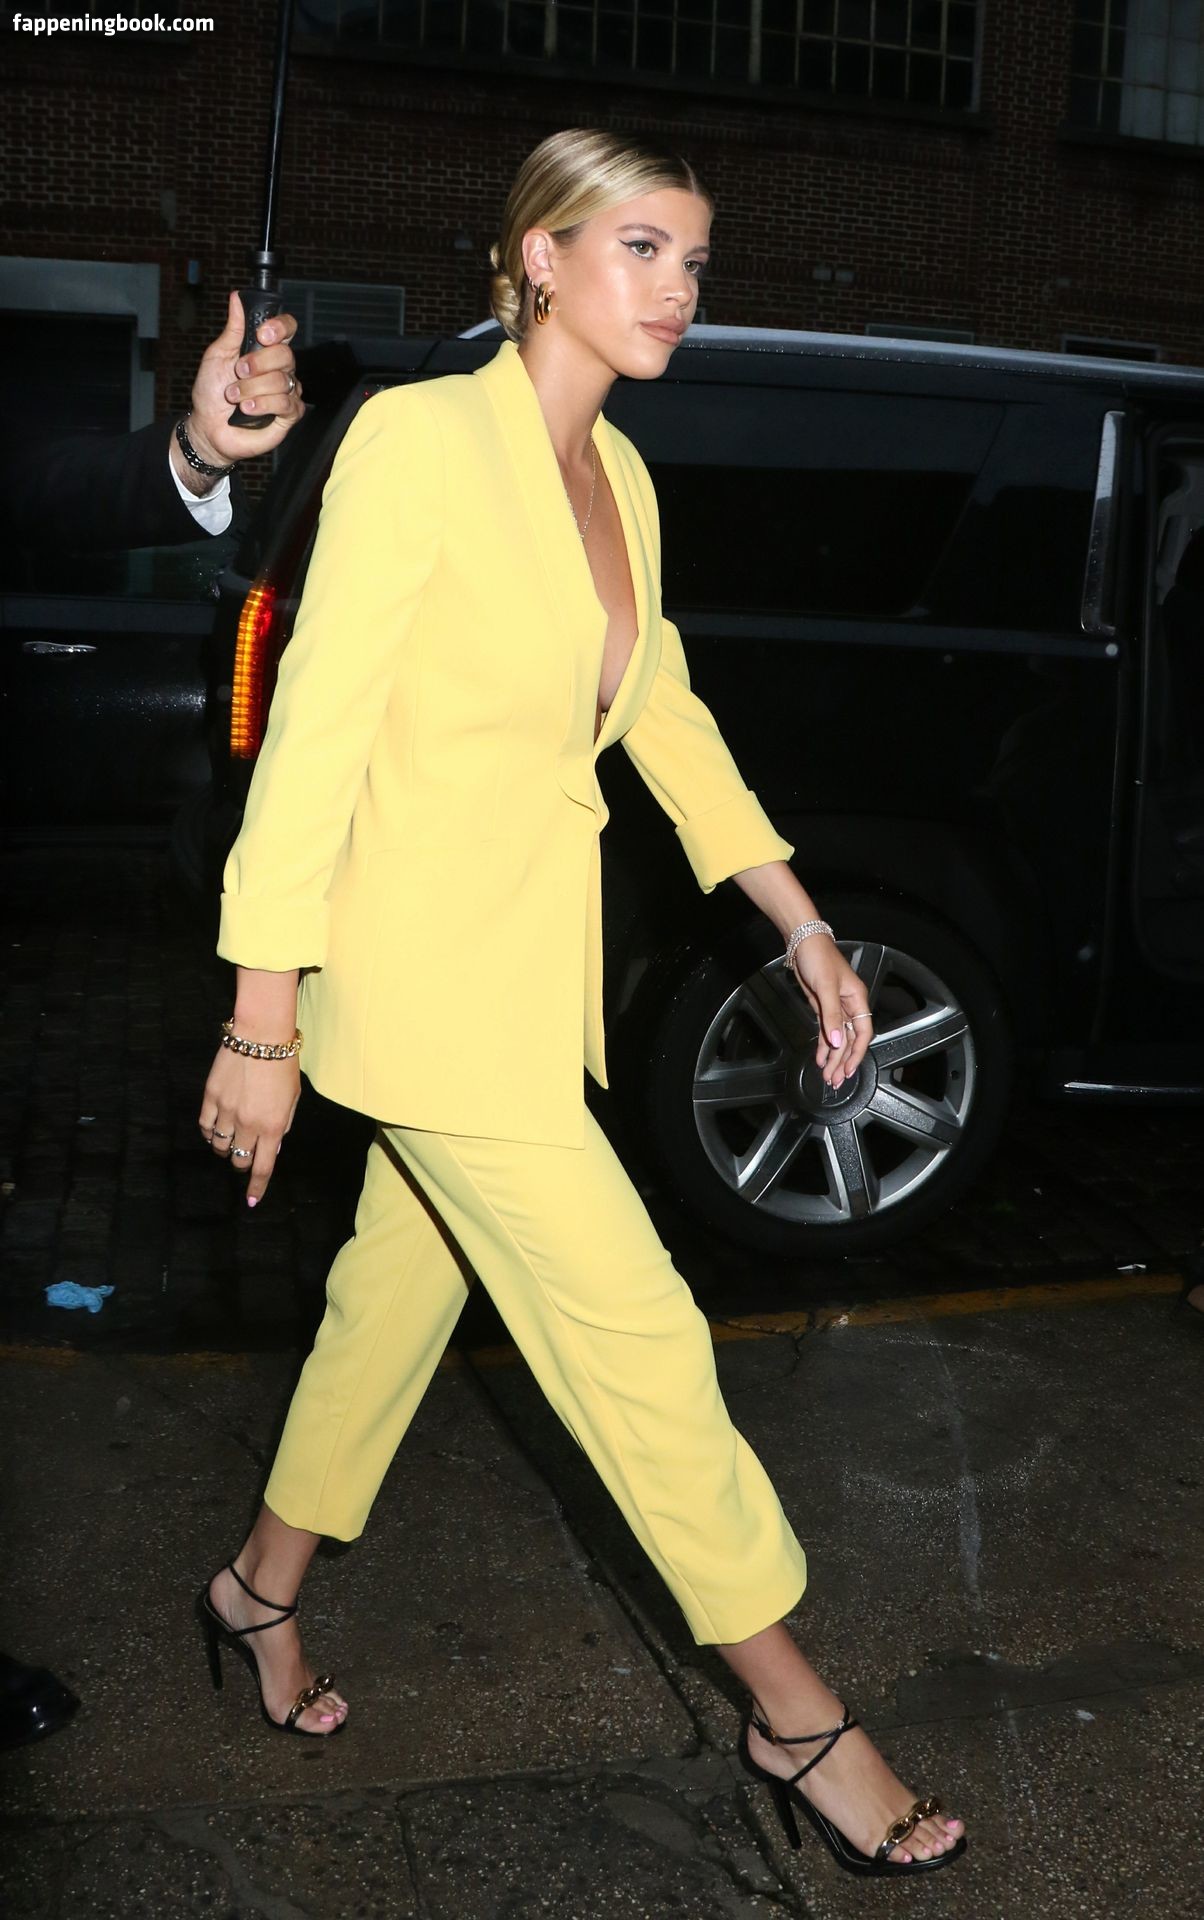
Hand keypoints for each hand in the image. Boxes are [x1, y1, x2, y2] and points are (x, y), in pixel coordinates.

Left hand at [186, 290, 303, 468]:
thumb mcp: (217, 355)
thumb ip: (233, 329)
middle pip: (285, 354)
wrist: (208, 427)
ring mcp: (287, 391)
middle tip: (238, 373)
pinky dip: (262, 404)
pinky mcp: (289, 414)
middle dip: (257, 364)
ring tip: (235, 398)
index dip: (279, 327)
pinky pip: (285, 402)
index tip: (261, 334)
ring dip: (251, 389)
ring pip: (281, 380)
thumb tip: (237, 298)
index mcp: (265, 350)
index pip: (287, 328)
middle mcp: (280, 369)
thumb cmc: (212, 393)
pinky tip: (247, 409)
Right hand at [198, 1045, 300, 1206]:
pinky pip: (205, 1126)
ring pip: (220, 1146)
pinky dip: (210, 1133)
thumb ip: (282, 1126)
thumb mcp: (292, 1099)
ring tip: (231, 1139)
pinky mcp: (210, 1097)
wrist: (262, 1035)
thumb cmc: (283, 1065)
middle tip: (245, 1154)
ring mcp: (226, 1112)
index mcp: (272, 1126)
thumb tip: (272, 1147)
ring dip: (226, 1149)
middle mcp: (248, 1124)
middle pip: (239, 1159)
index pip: (262, 1167)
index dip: (257, 1187)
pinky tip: (216, 1129)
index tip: (252, 1201)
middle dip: (243, 1162)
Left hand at [789, 936, 872, 1088]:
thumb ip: (831, 1016)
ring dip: (833, 1058)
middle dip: (843, 1061)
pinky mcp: (822, 1008)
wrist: (802, 943)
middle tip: (836, 1080)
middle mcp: (849, 1006)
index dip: (857, 1053)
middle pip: (849, 1040)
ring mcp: (835, 1008)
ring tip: (828, 1075)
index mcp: (857, 999)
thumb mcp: (826, 987)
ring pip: (837, 1039)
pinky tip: (821, 1059)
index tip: (849, 1069)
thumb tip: (836, 1041)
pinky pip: (826, 1032)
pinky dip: (823, 1046)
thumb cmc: (818, 957)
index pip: (863, 1033)